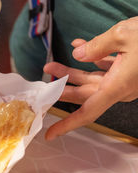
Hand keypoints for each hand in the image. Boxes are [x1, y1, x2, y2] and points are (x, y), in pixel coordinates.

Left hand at [43, 17, 137, 140]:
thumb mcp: (124, 36)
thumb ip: (96, 46)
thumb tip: (78, 53)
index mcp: (118, 87)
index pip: (87, 112)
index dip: (67, 125)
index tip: (50, 134)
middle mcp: (120, 88)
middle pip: (84, 94)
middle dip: (61, 88)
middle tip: (44, 83)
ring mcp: (124, 80)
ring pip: (91, 80)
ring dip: (71, 73)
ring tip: (51, 65)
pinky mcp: (129, 70)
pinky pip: (105, 68)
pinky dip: (92, 59)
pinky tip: (79, 46)